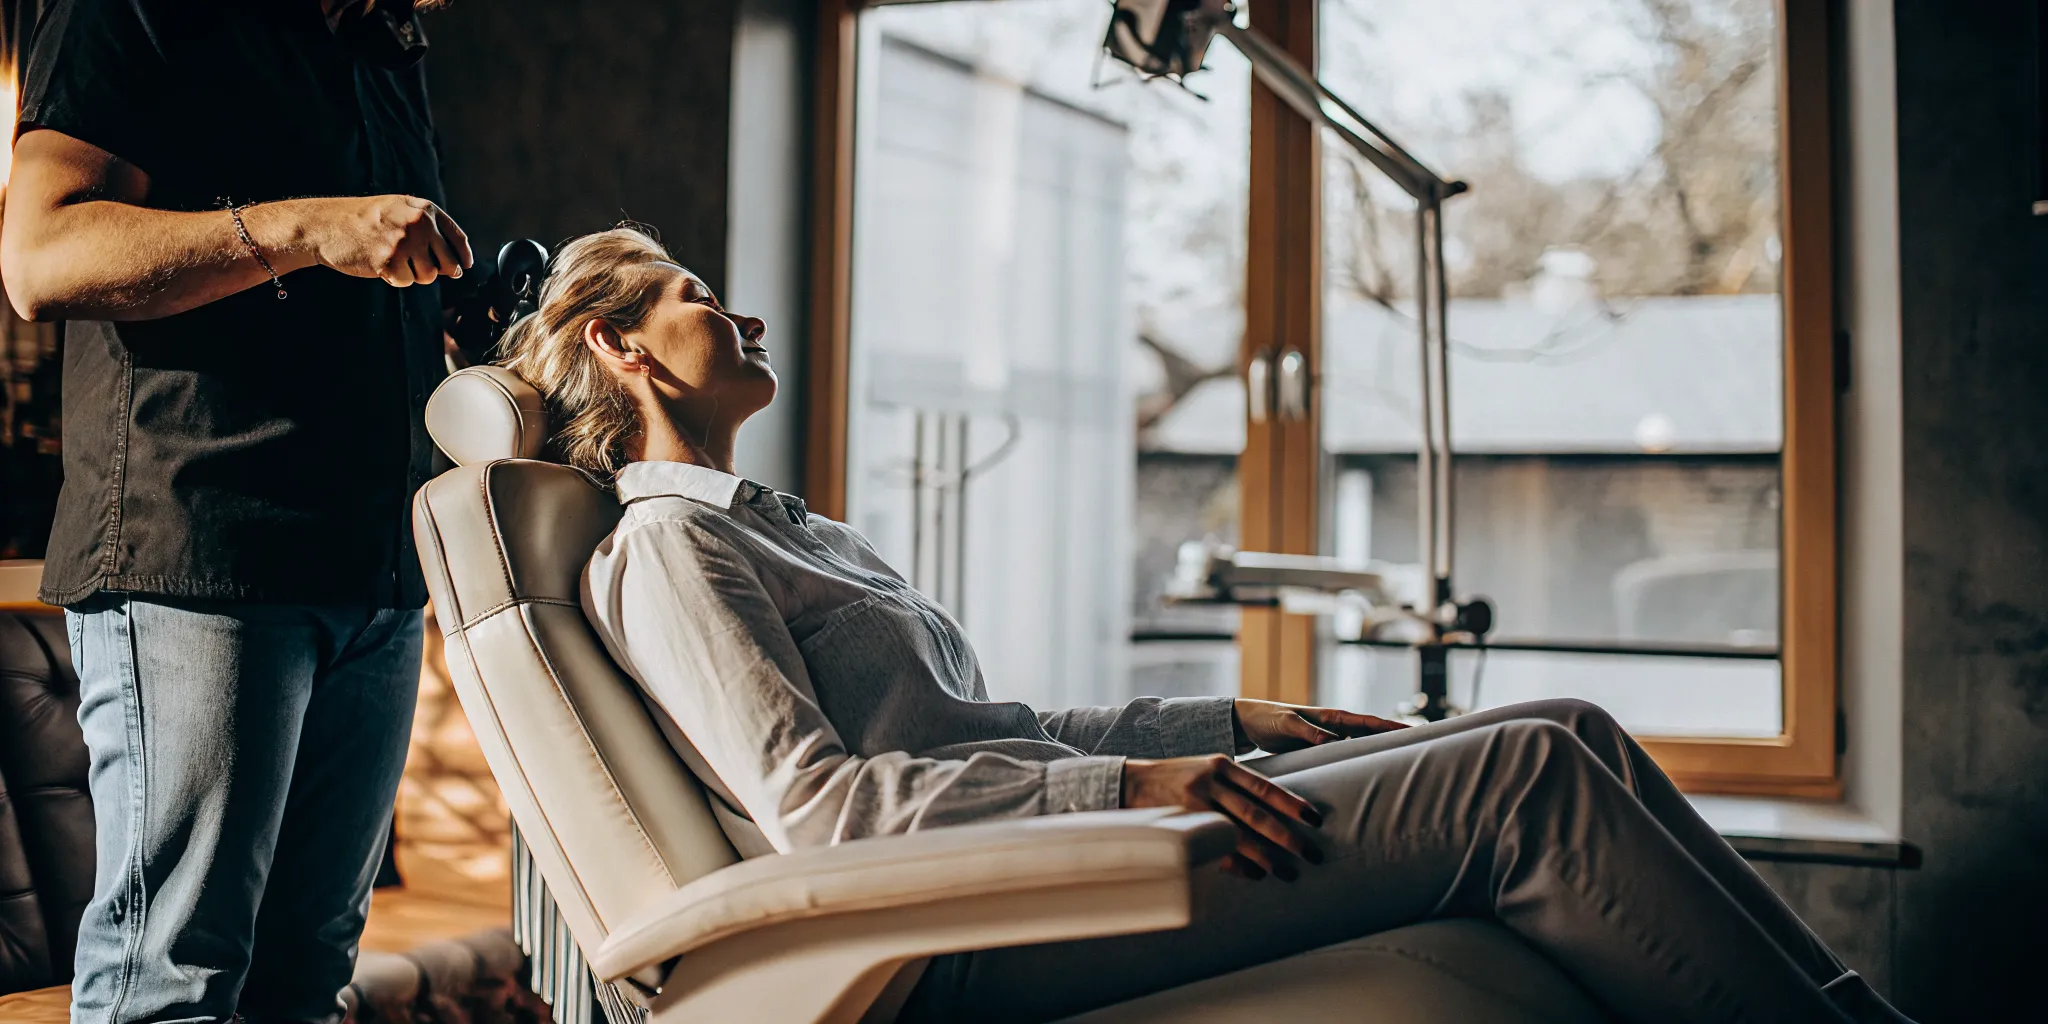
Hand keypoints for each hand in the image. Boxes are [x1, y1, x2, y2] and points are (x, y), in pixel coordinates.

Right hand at [297, 194, 472, 286]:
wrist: (327, 225)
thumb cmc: (365, 220)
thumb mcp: (399, 209)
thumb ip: (428, 227)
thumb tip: (458, 264)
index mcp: (423, 209)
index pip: (457, 238)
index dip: (463, 256)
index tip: (465, 266)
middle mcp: (418, 223)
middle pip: (448, 262)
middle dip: (438, 270)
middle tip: (418, 265)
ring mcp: (403, 242)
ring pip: (428, 276)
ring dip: (414, 274)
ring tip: (395, 260)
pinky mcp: (388, 261)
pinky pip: (406, 282)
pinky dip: (396, 279)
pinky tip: (382, 265)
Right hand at [1121, 754, 1322, 880]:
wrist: (1131, 782)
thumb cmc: (1178, 778)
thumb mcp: (1207, 771)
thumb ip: (1236, 785)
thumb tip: (1275, 810)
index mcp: (1221, 766)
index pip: (1264, 787)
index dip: (1292, 804)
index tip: (1315, 819)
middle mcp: (1210, 783)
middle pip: (1256, 813)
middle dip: (1287, 836)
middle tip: (1311, 853)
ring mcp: (1194, 805)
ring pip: (1238, 833)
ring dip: (1266, 856)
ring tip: (1288, 871)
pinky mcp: (1181, 826)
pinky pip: (1214, 849)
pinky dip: (1238, 864)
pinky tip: (1256, 875)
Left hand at [1233, 698, 1406, 753]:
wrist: (1247, 723)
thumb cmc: (1267, 718)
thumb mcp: (1287, 724)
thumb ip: (1309, 732)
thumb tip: (1334, 743)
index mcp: (1331, 718)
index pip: (1369, 722)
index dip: (1392, 727)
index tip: (1415, 732)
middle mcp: (1334, 728)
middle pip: (1371, 736)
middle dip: (1394, 742)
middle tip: (1421, 752)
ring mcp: (1328, 740)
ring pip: (1360, 748)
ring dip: (1378, 756)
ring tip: (1402, 768)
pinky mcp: (1318, 752)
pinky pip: (1344, 759)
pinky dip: (1357, 766)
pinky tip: (1367, 780)